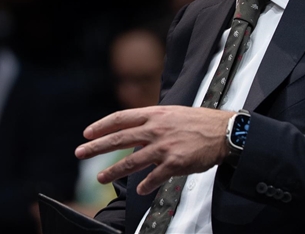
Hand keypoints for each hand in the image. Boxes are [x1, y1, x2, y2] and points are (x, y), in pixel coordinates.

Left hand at [75, 106, 233, 194]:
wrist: (223, 131)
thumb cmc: (199, 122)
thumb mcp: (172, 113)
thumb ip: (153, 121)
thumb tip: (135, 129)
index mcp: (154, 114)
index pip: (121, 118)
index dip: (101, 125)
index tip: (87, 133)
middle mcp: (156, 129)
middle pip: (119, 138)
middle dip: (97, 147)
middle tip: (80, 153)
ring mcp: (164, 146)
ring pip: (132, 160)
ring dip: (114, 171)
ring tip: (101, 178)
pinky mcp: (175, 163)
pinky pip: (155, 177)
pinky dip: (146, 185)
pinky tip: (140, 190)